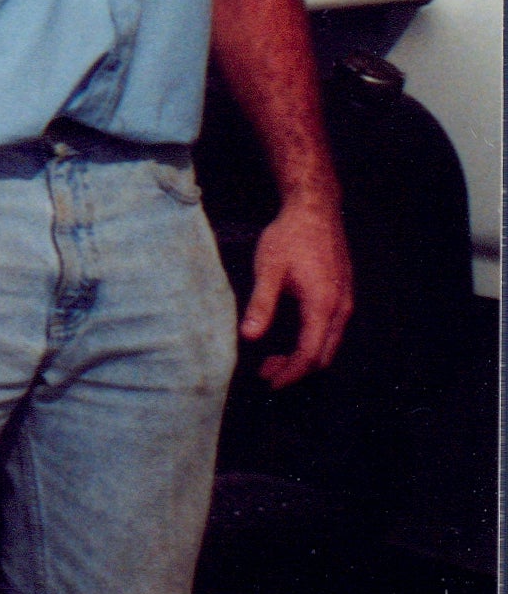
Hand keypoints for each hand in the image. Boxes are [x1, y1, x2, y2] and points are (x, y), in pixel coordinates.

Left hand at [241, 200, 352, 387]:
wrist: (315, 210)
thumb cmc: (290, 237)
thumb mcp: (268, 270)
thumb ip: (261, 305)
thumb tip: (249, 336)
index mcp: (323, 306)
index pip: (309, 355)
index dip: (290, 374)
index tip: (269, 383)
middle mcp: (340, 309)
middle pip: (323, 355)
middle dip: (295, 370)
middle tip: (265, 372)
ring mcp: (345, 302)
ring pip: (329, 344)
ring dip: (303, 357)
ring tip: (272, 359)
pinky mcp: (343, 295)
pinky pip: (331, 330)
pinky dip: (312, 342)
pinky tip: (289, 338)